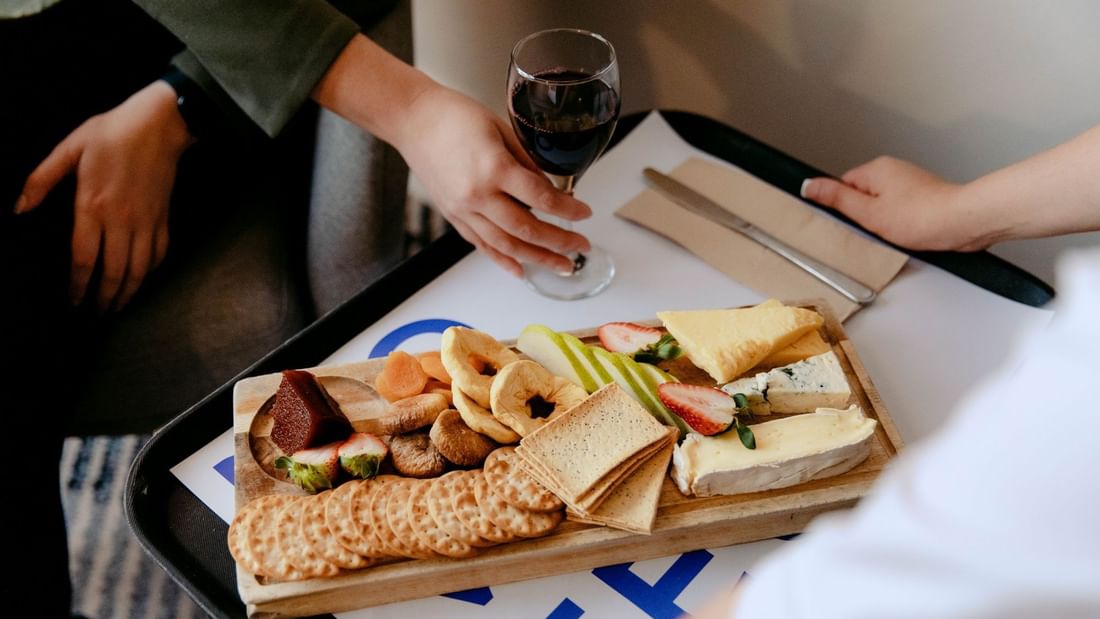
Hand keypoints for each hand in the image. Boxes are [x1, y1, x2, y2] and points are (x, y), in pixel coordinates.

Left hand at [14, 81, 193, 310]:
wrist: (160, 125)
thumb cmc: (112, 133)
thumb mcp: (70, 148)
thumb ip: (41, 179)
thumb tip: (19, 208)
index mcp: (93, 205)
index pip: (85, 258)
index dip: (79, 285)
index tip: (74, 301)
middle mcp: (122, 220)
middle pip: (114, 272)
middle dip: (104, 298)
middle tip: (97, 314)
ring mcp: (146, 221)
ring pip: (139, 269)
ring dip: (129, 292)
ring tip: (118, 306)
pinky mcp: (163, 218)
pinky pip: (158, 254)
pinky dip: (150, 272)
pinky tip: (142, 278)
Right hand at [397, 86, 591, 276]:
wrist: (413, 120)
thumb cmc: (454, 116)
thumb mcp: (501, 129)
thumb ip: (527, 161)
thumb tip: (550, 187)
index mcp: (494, 168)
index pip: (541, 198)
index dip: (568, 210)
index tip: (585, 214)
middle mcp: (477, 195)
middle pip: (526, 229)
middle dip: (559, 242)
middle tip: (581, 247)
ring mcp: (463, 209)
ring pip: (505, 244)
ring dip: (537, 258)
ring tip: (561, 265)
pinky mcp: (453, 216)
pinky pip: (481, 244)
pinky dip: (503, 260)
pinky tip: (521, 270)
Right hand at [801, 156, 992, 251]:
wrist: (962, 221)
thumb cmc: (921, 217)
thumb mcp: (868, 212)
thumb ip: (836, 199)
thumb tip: (809, 185)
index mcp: (876, 169)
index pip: (843, 184)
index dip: (843, 206)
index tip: (850, 221)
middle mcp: (893, 169)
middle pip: (863, 193)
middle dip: (865, 214)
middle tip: (873, 229)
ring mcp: (910, 181)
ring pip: (882, 202)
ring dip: (883, 219)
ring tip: (894, 232)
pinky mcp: (923, 195)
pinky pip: (900, 208)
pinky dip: (900, 221)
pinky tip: (907, 232)